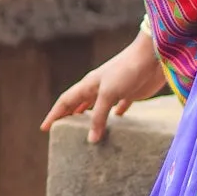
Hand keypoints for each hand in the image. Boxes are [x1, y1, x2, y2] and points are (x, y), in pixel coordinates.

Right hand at [41, 32, 166, 143]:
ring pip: (97, 106)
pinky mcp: (130, 93)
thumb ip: (99, 115)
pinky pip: (119, 106)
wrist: (152, 56)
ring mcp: (114, 90)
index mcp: (89, 84)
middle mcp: (98, 87)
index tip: (44, 128)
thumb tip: (91, 139)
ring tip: (85, 130)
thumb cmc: (127, 70)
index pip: (66, 101)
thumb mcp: (108, 93)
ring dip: (90, 117)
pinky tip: (117, 122)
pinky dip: (115, 115)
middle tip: (61, 132)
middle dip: (68, 116)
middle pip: (79, 103)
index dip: (55, 114)